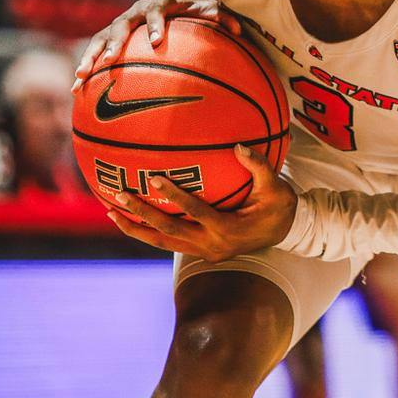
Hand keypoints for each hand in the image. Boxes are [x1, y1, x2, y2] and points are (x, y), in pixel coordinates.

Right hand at [71, 0, 243, 89]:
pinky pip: (95, 51)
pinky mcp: (112, 37)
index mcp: (160, 2)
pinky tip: (76, 90)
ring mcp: (121, 23)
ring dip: (90, 56)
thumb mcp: (210, 8)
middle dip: (114, 43)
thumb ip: (221, 16)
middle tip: (108, 61)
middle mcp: (135, 10)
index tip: (157, 42)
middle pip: (121, 24)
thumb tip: (237, 28)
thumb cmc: (195, 6)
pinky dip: (86, 68)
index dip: (155, 25)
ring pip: (101, 38)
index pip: (156, 11)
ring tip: (81, 77)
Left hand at [107, 145, 298, 260]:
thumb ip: (258, 166)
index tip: (155, 178)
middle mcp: (212, 245)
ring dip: (137, 230)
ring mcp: (204, 252)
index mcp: (228, 230)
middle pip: (169, 232)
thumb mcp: (275, 186)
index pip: (196, 212)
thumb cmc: (279, 205)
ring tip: (112, 213)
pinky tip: (131, 217)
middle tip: (120, 196)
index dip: (176, 197)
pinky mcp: (200, 251)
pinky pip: (169, 242)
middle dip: (142, 215)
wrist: (286, 232)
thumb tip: (239, 145)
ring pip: (163, 243)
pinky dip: (149, 231)